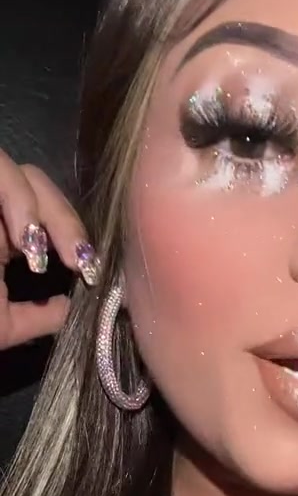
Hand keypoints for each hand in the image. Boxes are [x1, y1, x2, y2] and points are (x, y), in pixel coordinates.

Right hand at [0, 149, 99, 350]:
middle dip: (64, 220)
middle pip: (34, 181)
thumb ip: (36, 318)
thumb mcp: (1, 327)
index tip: (90, 271)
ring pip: (10, 168)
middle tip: (79, 261)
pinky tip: (21, 239)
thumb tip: (68, 311)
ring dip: (34, 207)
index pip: (45, 212)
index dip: (72, 234)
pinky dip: (14, 198)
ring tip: (36, 252)